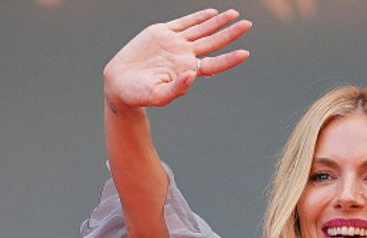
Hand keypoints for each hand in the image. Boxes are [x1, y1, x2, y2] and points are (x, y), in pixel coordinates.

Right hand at [103, 9, 250, 109]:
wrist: (119, 83)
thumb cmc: (140, 95)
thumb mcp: (158, 96)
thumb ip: (177, 88)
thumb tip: (192, 75)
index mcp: (188, 71)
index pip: (214, 64)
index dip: (230, 59)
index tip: (245, 53)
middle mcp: (185, 56)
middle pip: (213, 42)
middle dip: (230, 33)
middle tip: (247, 25)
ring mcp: (175, 43)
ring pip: (202, 30)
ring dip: (218, 22)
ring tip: (235, 14)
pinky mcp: (162, 33)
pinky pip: (184, 22)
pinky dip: (198, 17)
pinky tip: (212, 12)